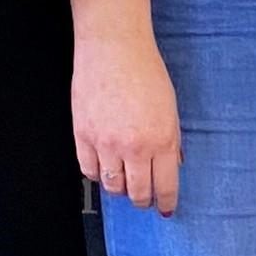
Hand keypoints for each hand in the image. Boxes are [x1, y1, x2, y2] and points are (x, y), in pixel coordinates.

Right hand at [72, 27, 181, 214]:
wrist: (113, 46)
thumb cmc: (145, 70)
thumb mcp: (170, 107)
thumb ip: (171, 140)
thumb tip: (172, 165)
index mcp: (162, 139)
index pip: (165, 186)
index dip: (166, 202)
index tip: (165, 208)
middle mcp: (135, 147)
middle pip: (138, 193)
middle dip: (143, 200)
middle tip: (144, 197)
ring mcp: (106, 143)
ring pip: (112, 186)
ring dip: (120, 188)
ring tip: (124, 180)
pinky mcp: (83, 135)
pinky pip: (89, 170)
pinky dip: (97, 174)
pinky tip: (104, 168)